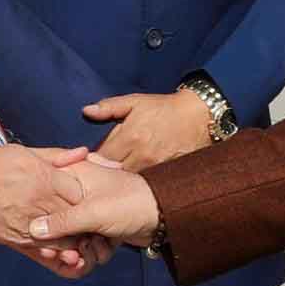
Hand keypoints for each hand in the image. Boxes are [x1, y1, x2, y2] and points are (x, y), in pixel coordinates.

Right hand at [0, 143, 92, 251]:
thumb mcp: (22, 152)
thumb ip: (56, 156)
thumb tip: (83, 152)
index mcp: (44, 178)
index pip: (82, 192)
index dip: (88, 195)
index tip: (90, 195)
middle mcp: (39, 204)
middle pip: (77, 218)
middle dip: (85, 219)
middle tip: (92, 218)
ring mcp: (28, 225)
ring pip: (65, 240)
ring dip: (75, 239)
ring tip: (79, 235)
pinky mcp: (16, 241)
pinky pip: (44, 252)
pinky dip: (56, 252)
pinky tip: (61, 248)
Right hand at [41, 160, 162, 251]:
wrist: (164, 215)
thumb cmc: (129, 203)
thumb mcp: (91, 212)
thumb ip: (61, 222)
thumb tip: (32, 231)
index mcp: (72, 176)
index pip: (44, 199)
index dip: (44, 224)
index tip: (49, 243)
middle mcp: (77, 192)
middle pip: (57, 224)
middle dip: (68, 243)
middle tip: (76, 252)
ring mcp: (90, 210)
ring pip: (73, 238)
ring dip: (85, 249)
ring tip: (99, 246)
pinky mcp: (101, 226)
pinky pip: (88, 244)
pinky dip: (97, 251)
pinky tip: (106, 249)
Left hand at [82, 88, 217, 172]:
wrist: (198, 116)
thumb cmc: (164, 108)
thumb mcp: (135, 101)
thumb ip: (109, 107)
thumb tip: (87, 111)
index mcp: (130, 136)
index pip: (101, 157)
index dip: (93, 161)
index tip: (90, 160)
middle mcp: (141, 154)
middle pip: (113, 173)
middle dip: (105, 173)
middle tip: (101, 172)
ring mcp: (155, 167)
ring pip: (129, 181)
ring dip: (121, 180)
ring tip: (117, 178)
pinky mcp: (167, 174)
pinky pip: (146, 184)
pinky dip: (138, 183)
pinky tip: (134, 181)